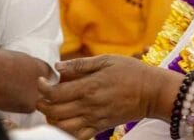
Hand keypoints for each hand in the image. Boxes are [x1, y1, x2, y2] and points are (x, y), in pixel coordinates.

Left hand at [37, 55, 160, 139]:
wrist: (152, 92)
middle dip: (42, 104)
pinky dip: (66, 132)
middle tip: (43, 96)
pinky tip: (66, 122)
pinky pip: (77, 136)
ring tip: (53, 108)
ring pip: (61, 126)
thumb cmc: (131, 72)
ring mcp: (94, 118)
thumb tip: (58, 67)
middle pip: (53, 111)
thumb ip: (81, 64)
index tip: (42, 81)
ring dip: (51, 118)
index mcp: (89, 86)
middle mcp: (89, 105)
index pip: (54, 93)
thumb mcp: (108, 60)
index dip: (42, 87)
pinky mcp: (101, 127)